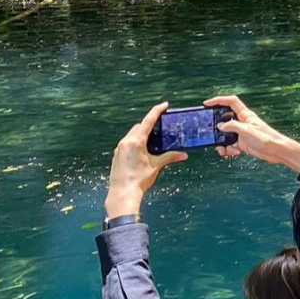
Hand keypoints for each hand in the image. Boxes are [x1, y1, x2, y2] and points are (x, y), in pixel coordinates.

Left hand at [105, 103, 186, 217]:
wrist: (122, 193)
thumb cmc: (139, 180)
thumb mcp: (156, 166)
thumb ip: (170, 157)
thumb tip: (183, 155)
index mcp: (136, 142)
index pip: (148, 121)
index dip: (156, 111)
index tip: (164, 105)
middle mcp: (126, 142)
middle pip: (139, 126)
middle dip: (149, 125)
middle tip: (160, 127)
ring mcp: (119, 148)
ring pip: (131, 134)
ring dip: (141, 134)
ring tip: (152, 140)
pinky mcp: (116, 155)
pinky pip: (126, 143)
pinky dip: (134, 142)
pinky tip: (141, 151)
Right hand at [204, 95, 299, 172]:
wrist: (277, 151)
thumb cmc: (267, 138)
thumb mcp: (246, 131)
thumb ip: (232, 126)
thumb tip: (220, 126)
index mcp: (245, 115)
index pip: (231, 102)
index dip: (218, 100)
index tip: (207, 104)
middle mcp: (243, 123)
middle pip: (224, 120)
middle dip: (216, 128)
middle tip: (210, 134)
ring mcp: (242, 133)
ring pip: (225, 136)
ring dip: (222, 143)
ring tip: (223, 150)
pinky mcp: (243, 143)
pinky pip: (230, 145)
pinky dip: (229, 150)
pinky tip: (233, 153)